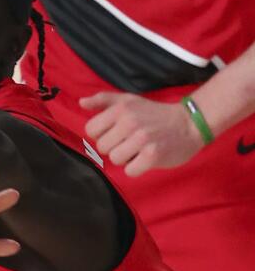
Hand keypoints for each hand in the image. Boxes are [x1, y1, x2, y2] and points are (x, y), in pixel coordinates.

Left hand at [81, 92, 203, 176]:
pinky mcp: (153, 156)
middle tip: (130, 141)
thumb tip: (81, 102)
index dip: (101, 134)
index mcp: (120, 110)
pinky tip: (145, 158)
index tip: (115, 133)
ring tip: (138, 149)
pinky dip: (136, 168)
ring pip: (115, 159)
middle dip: (114, 147)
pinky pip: (130, 170)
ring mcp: (141, 140)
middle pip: (102, 147)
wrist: (190, 122)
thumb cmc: (154, 112)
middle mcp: (129, 123)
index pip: (91, 130)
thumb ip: (103, 100)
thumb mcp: (128, 100)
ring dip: (125, 158)